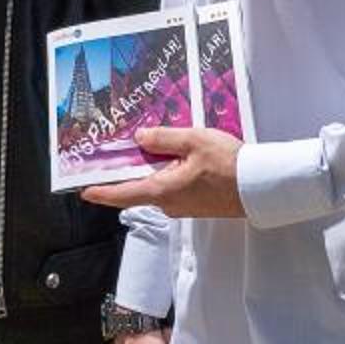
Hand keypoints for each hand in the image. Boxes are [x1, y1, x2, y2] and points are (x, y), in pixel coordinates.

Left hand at [82, 126, 244, 217]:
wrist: (259, 185)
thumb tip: (141, 138)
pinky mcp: (196, 204)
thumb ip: (163, 139)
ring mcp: (184, 206)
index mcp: (163, 190)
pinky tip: (179, 156)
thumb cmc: (230, 165)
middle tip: (124, 149)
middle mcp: (170, 203)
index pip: (123, 194)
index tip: (85, 191)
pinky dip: (170, 173)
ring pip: (158, 185)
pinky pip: (174, 187)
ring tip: (157, 145)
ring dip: (154, 168)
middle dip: (132, 169)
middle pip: (140, 186)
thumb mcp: (193, 141)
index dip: (101, 192)